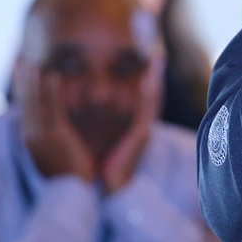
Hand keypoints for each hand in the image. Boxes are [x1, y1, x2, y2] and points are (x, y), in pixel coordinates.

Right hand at [16, 62, 95, 182]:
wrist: (74, 189)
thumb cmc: (66, 172)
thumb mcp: (50, 151)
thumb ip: (45, 135)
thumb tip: (44, 123)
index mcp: (29, 139)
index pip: (22, 109)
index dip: (20, 90)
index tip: (17, 73)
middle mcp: (30, 136)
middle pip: (26, 103)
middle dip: (23, 82)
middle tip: (22, 62)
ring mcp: (41, 136)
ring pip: (36, 103)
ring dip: (35, 82)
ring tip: (34, 64)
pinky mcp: (56, 136)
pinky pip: (54, 108)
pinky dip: (53, 90)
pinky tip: (54, 75)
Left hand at [99, 50, 159, 193]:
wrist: (104, 190)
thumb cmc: (98, 166)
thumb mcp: (96, 138)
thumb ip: (94, 122)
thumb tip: (84, 103)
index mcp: (131, 126)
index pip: (142, 96)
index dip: (147, 78)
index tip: (149, 58)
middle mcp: (140, 126)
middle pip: (152, 93)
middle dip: (156, 72)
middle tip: (158, 51)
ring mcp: (143, 130)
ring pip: (153, 99)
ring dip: (156, 78)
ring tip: (157, 57)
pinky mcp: (141, 136)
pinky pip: (146, 111)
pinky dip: (149, 95)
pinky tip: (148, 80)